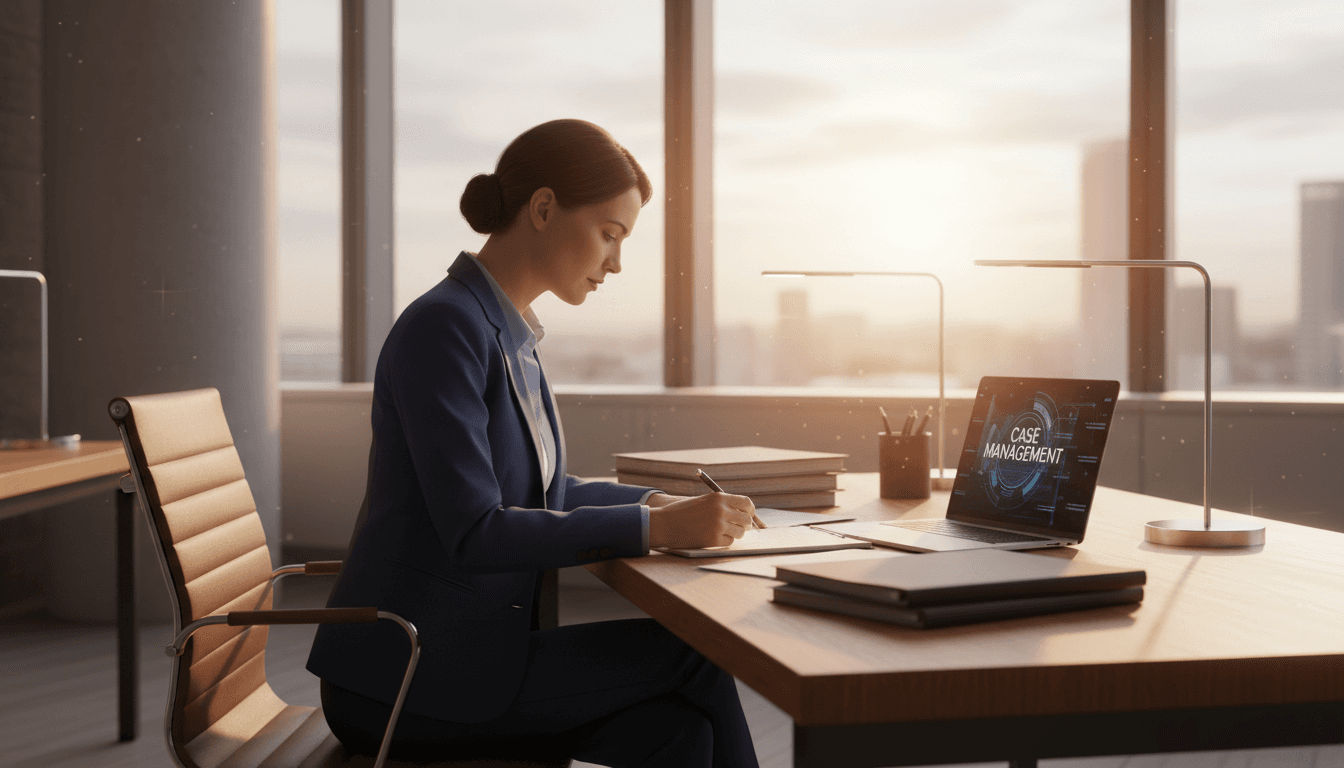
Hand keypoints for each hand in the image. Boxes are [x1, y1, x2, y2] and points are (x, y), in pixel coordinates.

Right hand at [647, 492, 766, 548]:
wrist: (664, 523)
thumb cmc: (682, 512)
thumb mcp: (704, 501)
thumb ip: (722, 505)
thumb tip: (745, 514)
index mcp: (719, 498)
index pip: (746, 503)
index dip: (750, 511)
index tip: (748, 516)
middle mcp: (721, 510)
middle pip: (746, 519)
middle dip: (745, 525)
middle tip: (740, 528)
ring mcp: (718, 525)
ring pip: (740, 532)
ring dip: (735, 533)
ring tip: (723, 532)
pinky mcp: (713, 540)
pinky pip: (729, 542)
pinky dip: (724, 541)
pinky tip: (713, 537)